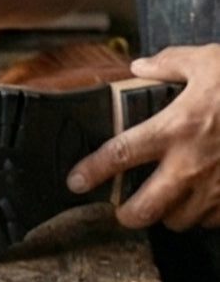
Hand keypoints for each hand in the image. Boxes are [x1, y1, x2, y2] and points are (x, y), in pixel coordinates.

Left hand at [66, 44, 219, 230]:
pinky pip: (211, 221)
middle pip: (142, 210)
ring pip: (177, 221)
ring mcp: (217, 188)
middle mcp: (191, 164)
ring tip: (168, 202)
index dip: (91, 172)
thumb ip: (172, 63)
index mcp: (175, 128)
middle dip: (126, 215)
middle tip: (122, 210)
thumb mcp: (210, 60)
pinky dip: (204, 215)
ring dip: (168, 215)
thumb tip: (141, 65)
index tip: (75, 182)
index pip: (118, 155)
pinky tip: (205, 199)